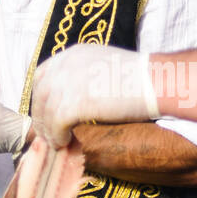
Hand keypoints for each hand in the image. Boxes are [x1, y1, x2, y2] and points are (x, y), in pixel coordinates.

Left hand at [31, 45, 158, 146]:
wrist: (156, 82)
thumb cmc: (140, 78)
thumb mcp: (105, 66)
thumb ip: (86, 76)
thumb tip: (77, 99)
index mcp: (73, 54)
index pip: (43, 75)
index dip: (41, 97)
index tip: (45, 112)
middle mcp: (66, 65)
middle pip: (40, 94)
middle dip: (41, 116)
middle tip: (47, 133)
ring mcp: (68, 84)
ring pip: (46, 112)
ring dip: (48, 130)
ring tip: (57, 142)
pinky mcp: (74, 103)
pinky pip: (55, 125)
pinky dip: (57, 136)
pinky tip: (65, 142)